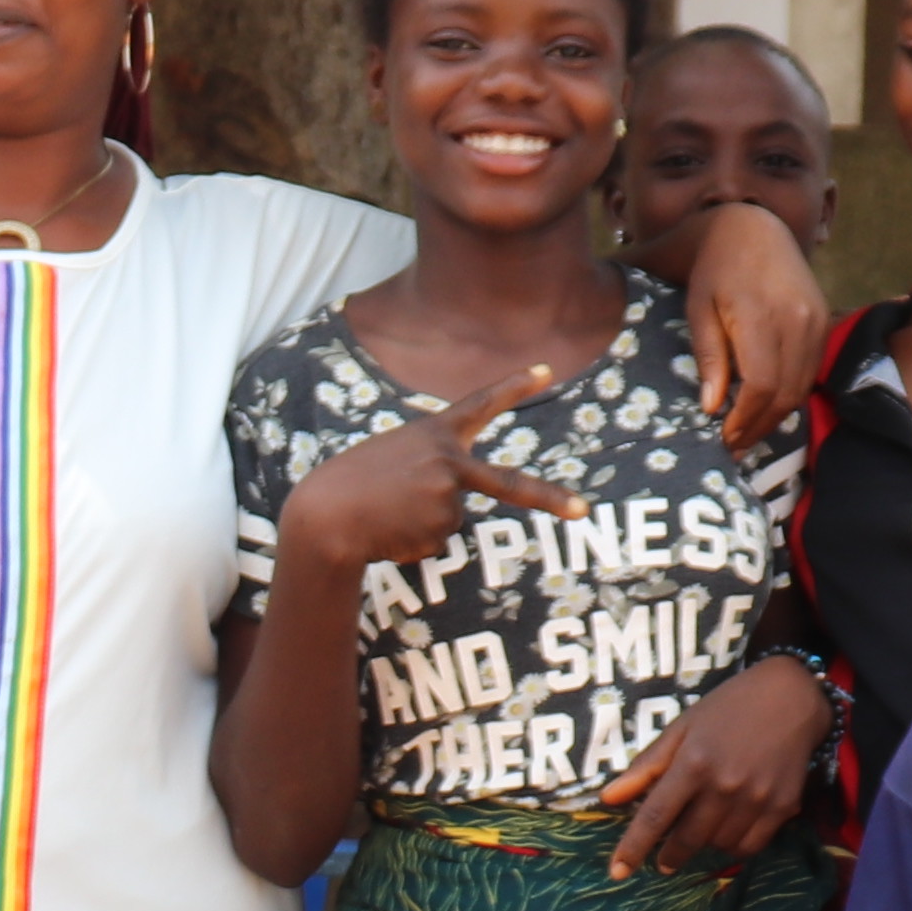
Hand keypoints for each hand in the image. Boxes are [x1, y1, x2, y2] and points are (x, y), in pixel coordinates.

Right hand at [280, 365, 584, 584]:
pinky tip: (388, 530)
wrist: (327, 515)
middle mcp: (449, 461)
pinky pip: (436, 540)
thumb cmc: (349, 485)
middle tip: (584, 512)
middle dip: (551, 499)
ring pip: (449, 519)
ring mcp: (449, 496)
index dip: (514, 386)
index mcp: (434, 433)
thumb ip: (429, 469)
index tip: (546, 369)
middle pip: (510, 484)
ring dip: (420, 523)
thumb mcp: (391, 458)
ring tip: (386, 513)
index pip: (480, 404)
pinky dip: (413, 541)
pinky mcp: (440, 529)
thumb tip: (453, 511)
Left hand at [600, 656, 820, 873]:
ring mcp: (756, 798)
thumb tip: (607, 799)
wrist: (790, 696)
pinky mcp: (782, 807)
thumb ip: (646, 766)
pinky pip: (750, 846)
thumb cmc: (727, 708)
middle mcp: (724, 785)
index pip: (655, 816)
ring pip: (719, 846)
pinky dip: (734, 846)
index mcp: (693, 763)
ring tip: (702, 829)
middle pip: (687, 839)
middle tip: (663, 861)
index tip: (618, 872)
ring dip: (704, 846)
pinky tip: (728, 831)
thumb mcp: (681, 728)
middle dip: (670, 857)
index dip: (633, 847)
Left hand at [682, 201, 827, 458]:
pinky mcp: (824, 319)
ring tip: (748, 432)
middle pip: (785, 392)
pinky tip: (767, 405)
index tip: (724, 438)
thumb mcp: (699, 309)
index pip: (761, 385)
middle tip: (734, 445)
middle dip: (759, 426)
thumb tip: (711, 407)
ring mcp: (816, 319)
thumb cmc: (714, 270)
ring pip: (802, 386)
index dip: (744, 419)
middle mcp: (797, 319)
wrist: (753, 230)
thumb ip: (710, 356)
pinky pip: (811, 370)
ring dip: (776, 416)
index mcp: (761, 315)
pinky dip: (790, 394)